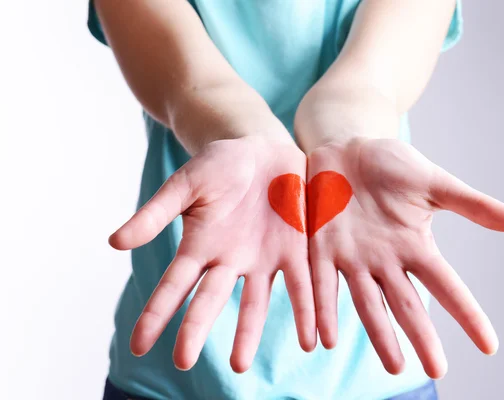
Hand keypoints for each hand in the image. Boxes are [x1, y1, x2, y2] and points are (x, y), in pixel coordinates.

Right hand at [109, 136, 315, 371]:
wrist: (263, 149)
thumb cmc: (219, 165)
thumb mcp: (185, 184)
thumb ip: (156, 213)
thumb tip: (114, 243)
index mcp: (200, 246)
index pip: (173, 285)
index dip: (155, 314)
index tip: (137, 346)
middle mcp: (229, 260)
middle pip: (209, 300)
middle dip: (195, 329)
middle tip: (181, 363)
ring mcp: (263, 258)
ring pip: (255, 302)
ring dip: (248, 332)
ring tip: (240, 364)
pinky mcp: (295, 249)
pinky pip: (301, 283)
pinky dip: (306, 310)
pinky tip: (312, 339)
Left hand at [307, 137, 503, 377]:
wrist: (346, 148)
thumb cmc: (391, 165)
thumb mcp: (432, 182)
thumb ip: (471, 204)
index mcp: (414, 245)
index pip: (446, 285)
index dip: (467, 314)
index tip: (490, 346)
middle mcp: (384, 260)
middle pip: (407, 304)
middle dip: (421, 336)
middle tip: (437, 370)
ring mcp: (352, 258)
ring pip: (367, 303)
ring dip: (379, 335)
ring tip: (394, 367)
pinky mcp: (320, 249)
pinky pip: (321, 284)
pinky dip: (321, 311)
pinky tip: (323, 340)